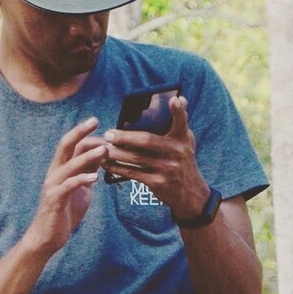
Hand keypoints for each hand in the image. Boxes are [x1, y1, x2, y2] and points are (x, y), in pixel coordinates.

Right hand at [23, 116, 106, 256]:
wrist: (48, 237)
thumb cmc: (64, 213)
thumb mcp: (81, 189)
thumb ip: (87, 173)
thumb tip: (100, 159)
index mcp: (61, 169)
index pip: (72, 144)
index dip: (85, 134)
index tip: (101, 126)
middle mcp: (54, 173)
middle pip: (65, 146)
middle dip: (80, 132)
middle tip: (95, 120)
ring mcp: (53, 185)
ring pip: (69, 165)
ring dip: (88, 157)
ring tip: (104, 150)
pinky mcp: (54, 200)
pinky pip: (67, 186)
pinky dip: (81, 180)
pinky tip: (94, 178)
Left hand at [101, 97, 210, 220]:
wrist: (190, 194)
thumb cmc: (183, 162)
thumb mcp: (187, 142)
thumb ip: (181, 122)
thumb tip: (180, 99)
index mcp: (183, 139)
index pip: (182, 122)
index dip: (178, 111)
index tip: (174, 100)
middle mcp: (177, 153)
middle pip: (147, 141)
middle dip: (125, 137)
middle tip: (108, 134)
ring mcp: (168, 169)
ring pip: (136, 158)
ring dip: (117, 153)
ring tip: (102, 148)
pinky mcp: (158, 183)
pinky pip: (133, 173)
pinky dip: (118, 168)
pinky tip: (107, 164)